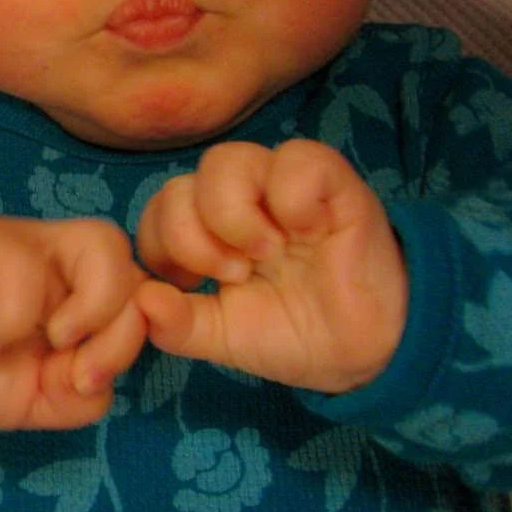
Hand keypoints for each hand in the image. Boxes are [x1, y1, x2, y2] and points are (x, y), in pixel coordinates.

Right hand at [0, 217, 146, 429]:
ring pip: (102, 246)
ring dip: (91, 310)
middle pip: (130, 261)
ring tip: (51, 343)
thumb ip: (79, 395)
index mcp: (76, 288)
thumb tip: (100, 379)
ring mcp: (23, 242)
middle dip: (120, 329)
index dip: (136, 331)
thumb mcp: (35, 400)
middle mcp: (57, 255)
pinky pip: (27, 277)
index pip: (138, 288)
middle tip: (78, 370)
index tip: (92, 377)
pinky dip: (12, 325)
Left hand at [135, 140, 408, 393]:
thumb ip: (177, 325)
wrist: (372, 352)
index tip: (189, 286)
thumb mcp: (224, 338)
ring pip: (227, 160)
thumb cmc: (296, 336)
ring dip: (232, 214)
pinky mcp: (333, 183)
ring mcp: (282, 187)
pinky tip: (305, 230)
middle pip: (180, 183)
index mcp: (208, 231)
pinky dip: (289, 195)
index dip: (160, 244)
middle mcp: (240, 200)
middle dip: (191, 237)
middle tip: (231, 275)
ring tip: (265, 254)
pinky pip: (296, 159)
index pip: (157, 209)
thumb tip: (140, 300)